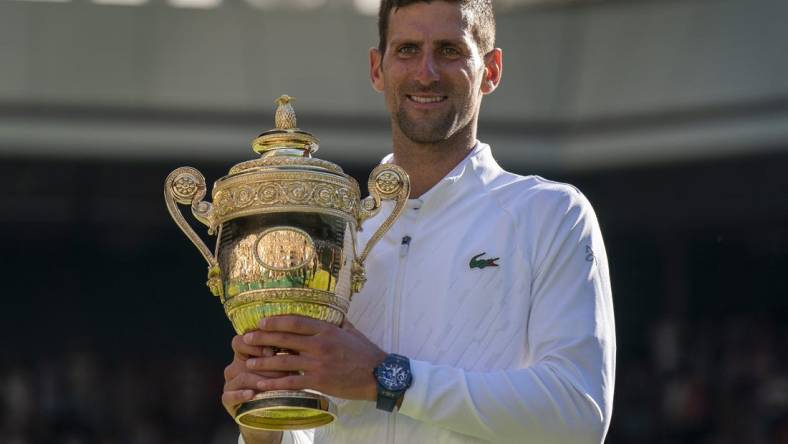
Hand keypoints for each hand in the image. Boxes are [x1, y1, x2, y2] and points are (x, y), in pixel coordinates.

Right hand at [223, 335, 287, 443]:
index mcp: (245, 355)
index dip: (254, 344)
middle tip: (280, 369)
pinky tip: (251, 394)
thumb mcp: (283, 368)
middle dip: (263, 364)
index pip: (240, 341)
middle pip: (241, 359)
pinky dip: (241, 394)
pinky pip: (230, 396)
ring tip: (274, 383)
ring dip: (259, 379)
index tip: (272, 351)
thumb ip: (284, 355)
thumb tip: (294, 344)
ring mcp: (230, 383)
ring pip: (241, 377)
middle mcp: (235, 367)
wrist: (271, 413)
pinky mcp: (227, 400)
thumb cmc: (280, 384)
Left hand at [243, 316, 387, 400]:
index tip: (261, 322)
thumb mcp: (351, 331)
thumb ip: (337, 322)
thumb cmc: (366, 353)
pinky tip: (262, 384)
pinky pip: (292, 382)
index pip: (295, 322)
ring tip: (248, 363)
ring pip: (283, 362)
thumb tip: (329, 311)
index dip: (275, 322)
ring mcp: (318, 364)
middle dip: (262, 339)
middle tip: (246, 339)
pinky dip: (275, 383)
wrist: (379, 375)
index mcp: (326, 330)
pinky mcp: (318, 382)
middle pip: (284, 340)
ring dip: (263, 363)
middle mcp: (319, 345)